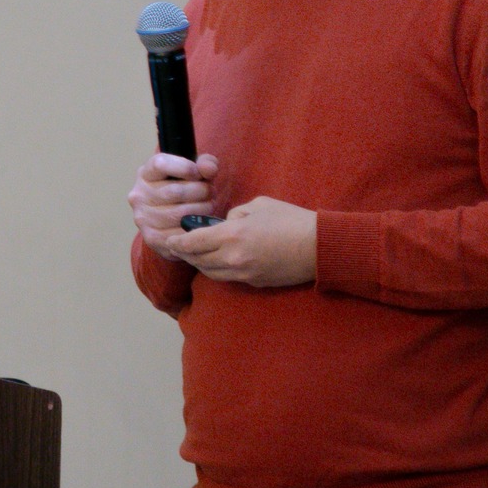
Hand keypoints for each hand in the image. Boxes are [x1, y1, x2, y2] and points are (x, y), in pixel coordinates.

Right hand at [128, 152, 219, 261]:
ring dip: (202, 210)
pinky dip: (195, 229)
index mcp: (146, 174)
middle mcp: (139, 195)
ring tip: (208, 207)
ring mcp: (143, 218)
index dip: (185, 167)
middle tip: (211, 193)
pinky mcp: (152, 238)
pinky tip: (200, 223)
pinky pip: (180, 234)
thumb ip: (205, 164)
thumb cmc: (183, 190)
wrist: (170, 221)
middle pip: (175, 191)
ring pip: (180, 214)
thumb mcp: (194, 172)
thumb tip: (208, 169)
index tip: (200, 173)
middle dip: (201, 191)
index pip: (161, 164)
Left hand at [173, 195, 317, 287]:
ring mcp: (244, 274)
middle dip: (185, 254)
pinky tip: (218, 261)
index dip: (177, 243)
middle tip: (177, 247)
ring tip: (194, 254)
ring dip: (200, 264)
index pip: (193, 243)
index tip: (168, 241)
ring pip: (211, 273)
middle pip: (198, 260)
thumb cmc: (290, 220)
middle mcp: (233, 259)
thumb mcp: (258, 205)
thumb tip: (225, 223)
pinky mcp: (254, 282)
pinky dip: (218, 270)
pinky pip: (228, 278)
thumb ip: (235, 214)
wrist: (318, 247)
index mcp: (231, 236)